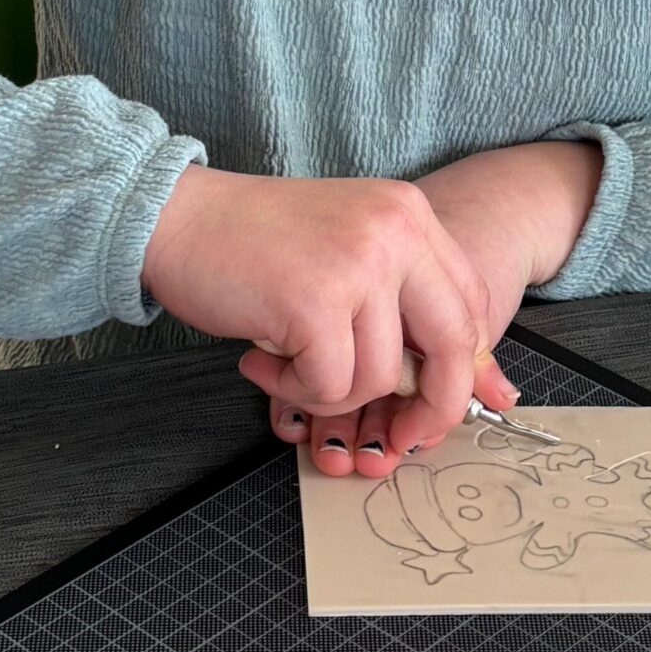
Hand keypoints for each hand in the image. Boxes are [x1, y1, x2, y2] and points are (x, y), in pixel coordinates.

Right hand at [244, 140, 603, 479]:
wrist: (175, 215)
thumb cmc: (250, 240)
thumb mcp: (346, 249)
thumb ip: (401, 298)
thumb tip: (474, 382)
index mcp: (409, 214)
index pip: (471, 303)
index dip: (466, 367)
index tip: (445, 405)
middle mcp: (395, 230)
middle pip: (453, 344)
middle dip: (433, 407)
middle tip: (400, 437)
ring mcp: (358, 264)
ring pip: (382, 377)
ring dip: (331, 392)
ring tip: (286, 366)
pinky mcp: (316, 301)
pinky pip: (330, 385)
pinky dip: (295, 391)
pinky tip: (263, 361)